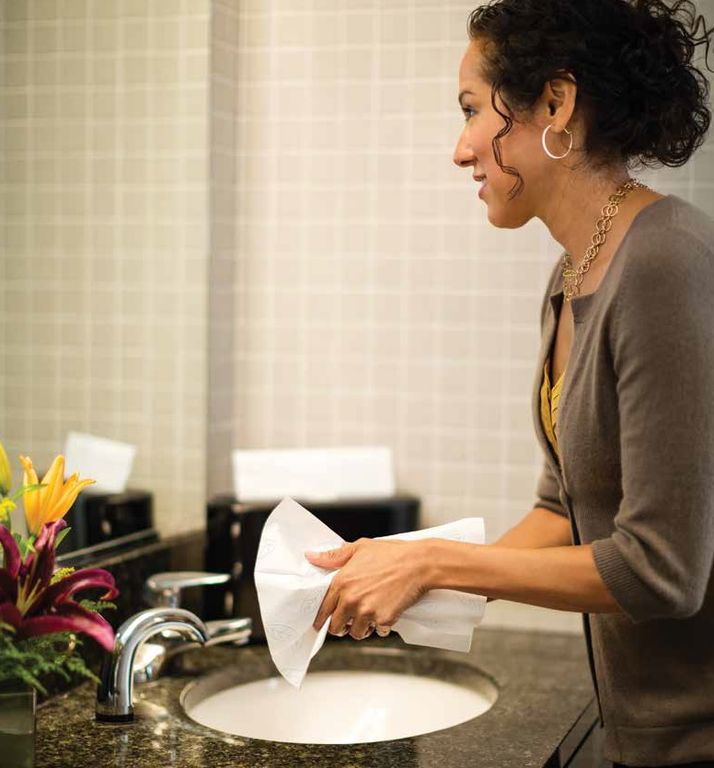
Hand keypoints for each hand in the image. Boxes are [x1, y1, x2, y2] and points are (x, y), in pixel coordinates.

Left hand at [304, 538, 428, 640]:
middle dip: (341, 626)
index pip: (323, 608)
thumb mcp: (360, 548)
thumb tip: (311, 556)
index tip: (322, 623)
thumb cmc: (392, 553)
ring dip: (361, 629)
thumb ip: (334, 556)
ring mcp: (367, 611)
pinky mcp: (384, 620)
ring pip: (356, 633)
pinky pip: (378, 632)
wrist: (419, 563)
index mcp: (342, 582)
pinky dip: (381, 626)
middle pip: (336, 627)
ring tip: (369, 617)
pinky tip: (386, 613)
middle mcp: (351, 599)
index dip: (322, 617)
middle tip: (349, 622)